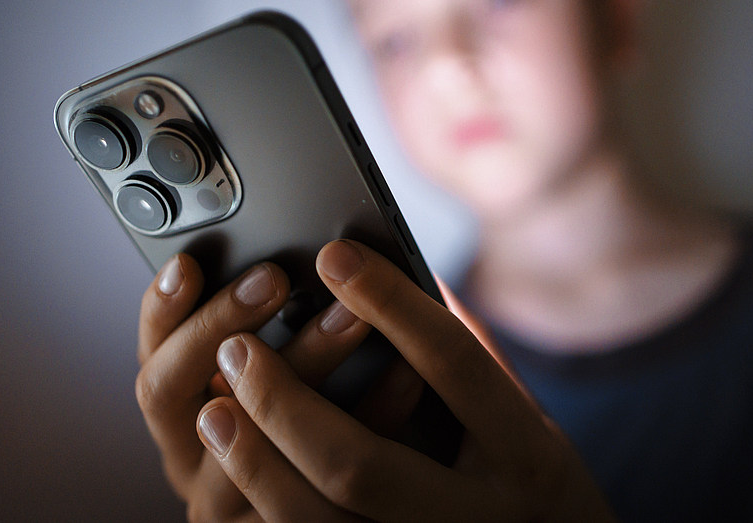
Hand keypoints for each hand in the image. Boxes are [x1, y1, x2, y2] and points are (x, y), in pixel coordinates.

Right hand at [135, 253, 377, 520]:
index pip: (154, 364)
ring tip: (351, 312)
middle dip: (220, 325)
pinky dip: (375, 413)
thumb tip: (308, 251)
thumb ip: (272, 325)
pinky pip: (335, 473)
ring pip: (254, 442)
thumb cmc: (329, 413)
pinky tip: (407, 370)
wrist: (386, 494)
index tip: (190, 263)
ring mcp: (239, 508)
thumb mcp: (280, 373)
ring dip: (304, 365)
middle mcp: (196, 467)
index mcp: (182, 422)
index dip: (162, 314)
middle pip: (177, 397)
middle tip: (274, 277)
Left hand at [197, 240, 615, 521]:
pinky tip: (232, 468)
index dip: (391, 304)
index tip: (334, 256)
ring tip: (215, 408)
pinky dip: (263, 504)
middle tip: (238, 347)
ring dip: (254, 463)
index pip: (453, 364)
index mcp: (525, 452)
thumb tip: (410, 277)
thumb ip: (472, 360)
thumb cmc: (538, 487)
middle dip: (285, 403)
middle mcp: (476, 516)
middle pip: (358, 464)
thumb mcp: (529, 422)